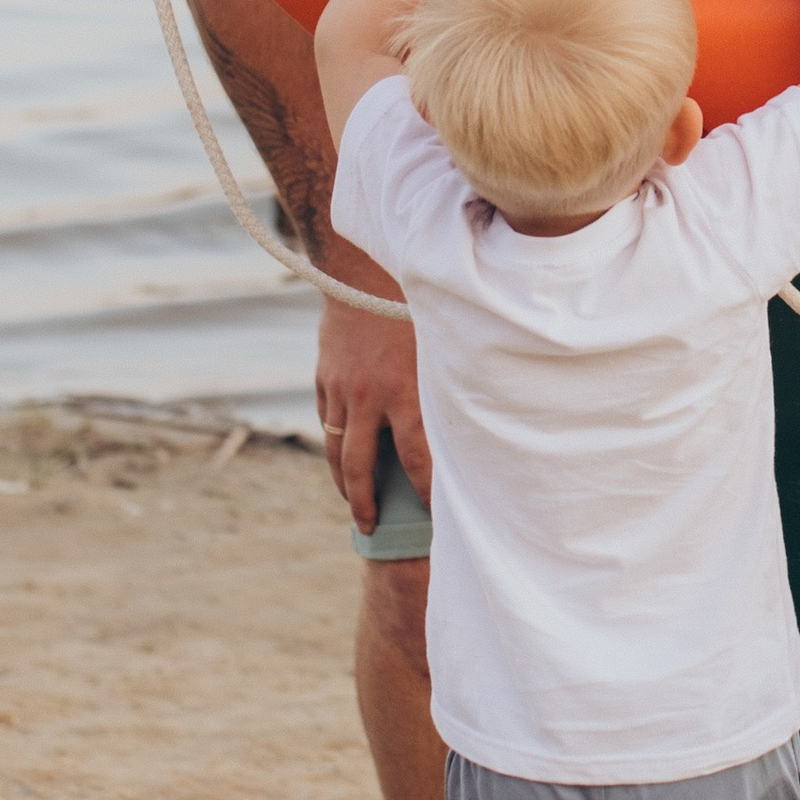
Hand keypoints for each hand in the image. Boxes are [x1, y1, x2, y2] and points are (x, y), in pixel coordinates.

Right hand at [317, 265, 425, 532]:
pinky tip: (343, 455)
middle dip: (365, 504)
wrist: (358, 270)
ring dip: (343, 481)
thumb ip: (449, 386)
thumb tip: (476, 424)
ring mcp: (339, 390)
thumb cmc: (412, 304)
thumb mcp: (439, 346)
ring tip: (352, 503)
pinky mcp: (323, 379)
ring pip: (336, 449)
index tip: (434, 517)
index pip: (417, 461)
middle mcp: (366, 398)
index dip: (425, 494)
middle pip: (360, 469)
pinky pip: (327, 421)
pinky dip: (335, 442)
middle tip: (370, 529)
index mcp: (403, 393)